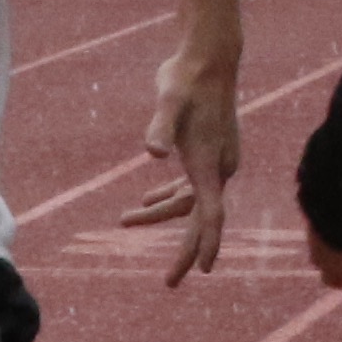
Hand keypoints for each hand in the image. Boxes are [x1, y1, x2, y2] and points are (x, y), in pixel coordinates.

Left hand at [128, 49, 240, 283]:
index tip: (203, 269)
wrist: (207, 57)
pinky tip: (144, 201)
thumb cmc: (187, 79)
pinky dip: (167, 195)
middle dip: (185, 250)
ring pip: (188, 200)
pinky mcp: (205, 150)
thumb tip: (153, 151)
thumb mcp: (169, 100)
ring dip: (160, 213)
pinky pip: (188, 185)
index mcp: (209, 163)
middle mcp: (218, 167)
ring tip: (124, 220)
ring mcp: (214, 159)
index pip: (211, 214)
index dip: (206, 243)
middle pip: (200, 218)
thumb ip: (160, 127)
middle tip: (169, 283)